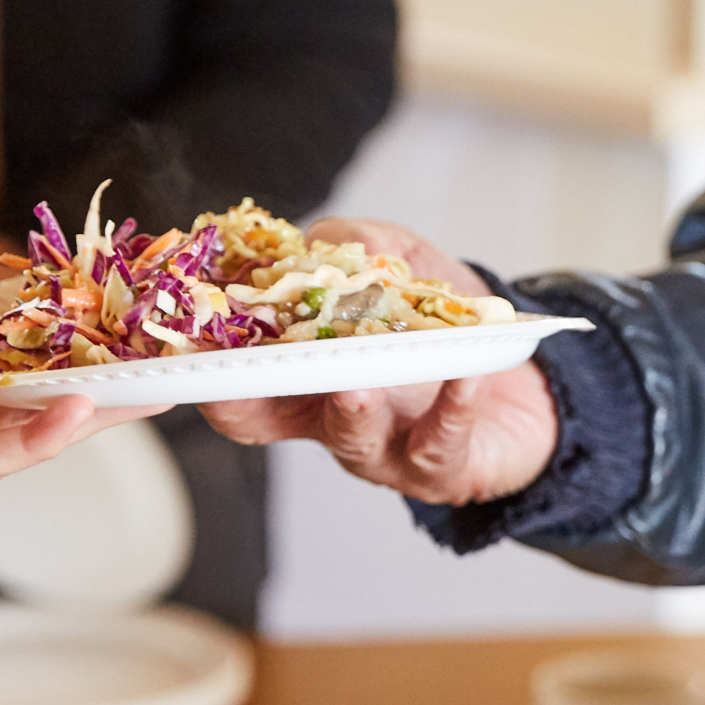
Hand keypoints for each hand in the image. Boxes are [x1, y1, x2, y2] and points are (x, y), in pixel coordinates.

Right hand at [200, 220, 560, 505]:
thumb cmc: (443, 323)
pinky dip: (453, 408)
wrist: (524, 380)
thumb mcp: (400, 262)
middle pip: (262, 418)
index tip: (180, 326)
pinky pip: (442, 443)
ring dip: (350, 408)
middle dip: (244, 394)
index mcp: (299, 368)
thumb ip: (354, 242)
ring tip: (358, 383)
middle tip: (240, 370)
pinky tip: (464, 378)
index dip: (199, 355)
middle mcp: (326, 415)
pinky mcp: (440, 468)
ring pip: (351, 438)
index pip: (230, 369)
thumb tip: (316, 237)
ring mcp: (381, 448)